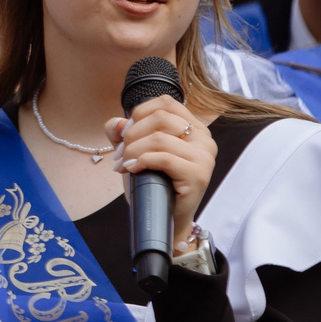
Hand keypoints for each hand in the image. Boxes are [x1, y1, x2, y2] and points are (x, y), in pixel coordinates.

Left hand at [108, 95, 217, 249]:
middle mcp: (204, 138)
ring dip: (133, 150)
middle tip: (121, 154)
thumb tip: (116, 122)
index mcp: (194, 127)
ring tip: (124, 164)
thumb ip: (123, 135)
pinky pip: (164, 158)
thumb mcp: (135, 153)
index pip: (165, 103)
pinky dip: (142, 161)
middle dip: (131, 135)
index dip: (138, 114)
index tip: (124, 135)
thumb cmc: (153, 184)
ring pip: (159, 138)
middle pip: (159, 118)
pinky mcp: (198, 174)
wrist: (165, 218)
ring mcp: (204, 156)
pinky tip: (133, 169)